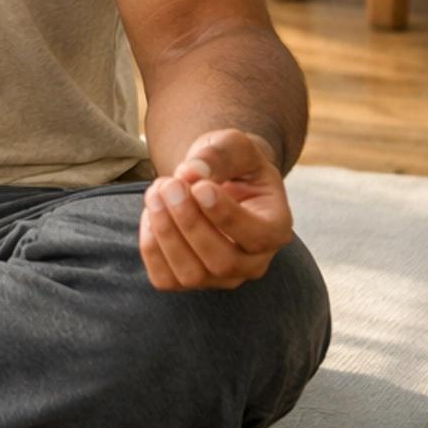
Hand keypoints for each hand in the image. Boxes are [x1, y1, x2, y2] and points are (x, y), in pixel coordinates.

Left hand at [139, 128, 292, 292]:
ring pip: (192, 275)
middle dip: (189, 223)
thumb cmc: (232, 162)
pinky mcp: (191, 281)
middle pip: (222, 261)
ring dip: (166, 234)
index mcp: (276, 228)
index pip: (256, 236)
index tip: (198, 186)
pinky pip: (166, 279)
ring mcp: (223, 277)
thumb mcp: (234, 145)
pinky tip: (152, 213)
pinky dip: (151, 247)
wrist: (218, 179)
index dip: (224, 215)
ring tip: (156, 191)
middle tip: (168, 184)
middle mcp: (254, 262)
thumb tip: (190, 174)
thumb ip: (219, 155)